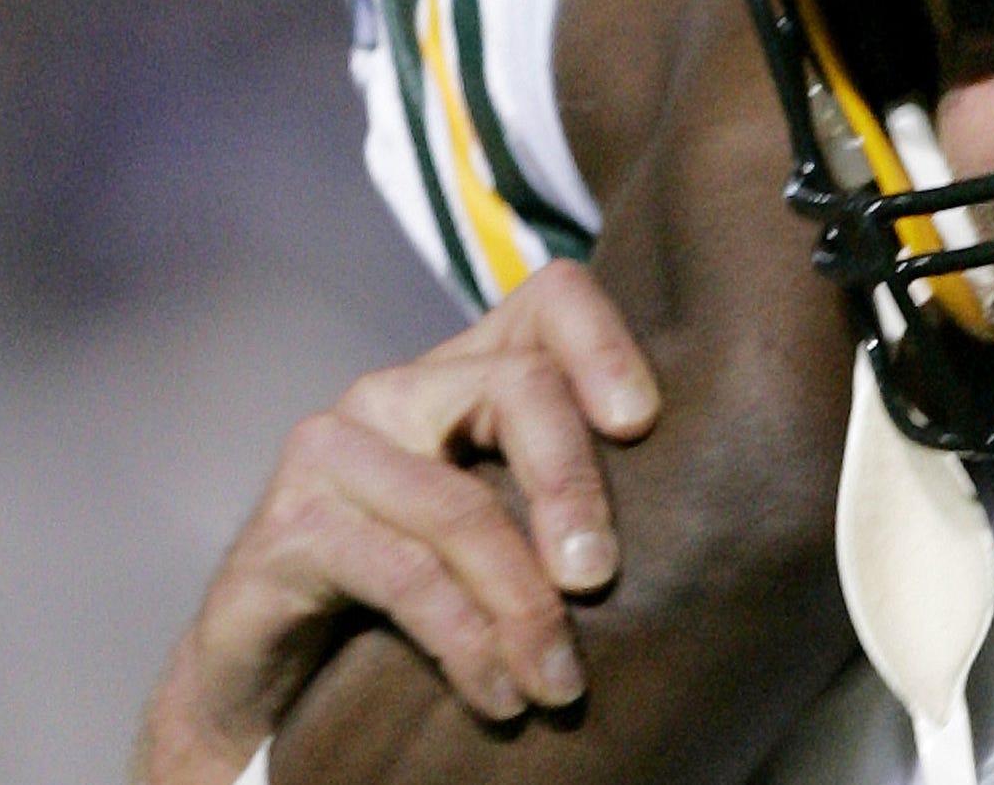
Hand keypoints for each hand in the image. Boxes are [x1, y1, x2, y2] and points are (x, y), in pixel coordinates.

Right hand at [134, 260, 658, 784]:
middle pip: (517, 386)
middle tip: (603, 580)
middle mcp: (400, 391)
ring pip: (460, 502)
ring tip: (560, 679)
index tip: (645, 424)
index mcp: (469, 373)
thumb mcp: (513, 528)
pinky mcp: (287, 527)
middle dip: (575, 486)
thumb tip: (716, 520)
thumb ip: (577, 501)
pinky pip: (401, 576)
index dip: (606, 343)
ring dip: (522, 602)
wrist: (277, 666)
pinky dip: (465, 642)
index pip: (551, 301)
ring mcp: (336, 450)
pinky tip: (500, 692)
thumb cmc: (425, 587)